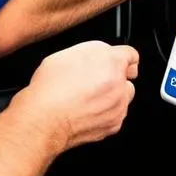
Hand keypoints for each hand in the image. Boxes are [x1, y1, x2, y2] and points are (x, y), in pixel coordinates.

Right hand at [10, 41, 139, 151]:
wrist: (44, 119)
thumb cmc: (51, 88)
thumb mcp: (68, 53)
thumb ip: (94, 51)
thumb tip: (102, 55)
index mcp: (112, 62)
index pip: (131, 55)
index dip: (121, 57)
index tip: (118, 61)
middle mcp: (120, 84)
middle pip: (128, 78)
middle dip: (116, 77)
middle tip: (95, 80)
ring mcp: (118, 106)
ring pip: (124, 98)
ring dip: (113, 96)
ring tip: (89, 97)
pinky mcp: (113, 124)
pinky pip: (116, 115)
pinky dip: (106, 113)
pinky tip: (87, 111)